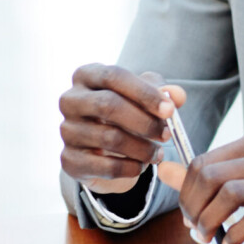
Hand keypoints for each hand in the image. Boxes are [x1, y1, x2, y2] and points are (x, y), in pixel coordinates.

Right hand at [59, 64, 185, 194]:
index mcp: (87, 75)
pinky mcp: (69, 159)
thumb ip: (163, 94)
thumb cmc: (126, 111)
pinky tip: (140, 166)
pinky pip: (105, 166)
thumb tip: (177, 95)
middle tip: (167, 135)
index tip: (170, 110)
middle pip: (108, 105)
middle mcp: (70, 100)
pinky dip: (129, 168)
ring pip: (110, 138)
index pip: (114, 76)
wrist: (102, 147)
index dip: (144, 93)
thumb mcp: (145, 97)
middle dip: (144, 122)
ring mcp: (67, 130)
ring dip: (141, 149)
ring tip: (157, 153)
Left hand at [157, 129, 243, 243]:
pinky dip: (234, 234)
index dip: (186, 189)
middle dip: (192, 205)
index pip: (204, 160)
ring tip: (209, 235)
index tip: (189, 210)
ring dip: (209, 220)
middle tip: (194, 225)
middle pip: (211, 175)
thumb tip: (166, 169)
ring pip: (229, 194)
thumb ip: (217, 171)